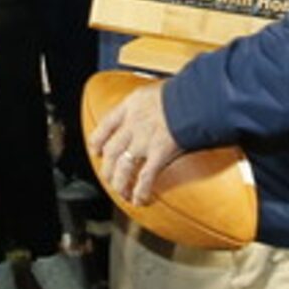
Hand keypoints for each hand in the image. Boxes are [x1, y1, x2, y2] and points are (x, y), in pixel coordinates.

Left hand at [86, 82, 184, 205]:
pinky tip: (140, 200)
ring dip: (119, 183)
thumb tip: (158, 101)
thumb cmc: (182, 90)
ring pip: (122, 168)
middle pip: (111, 150)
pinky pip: (145, 177)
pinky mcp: (159, 154)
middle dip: (107, 168)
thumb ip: (151, 99)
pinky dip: (140, 191)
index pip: (106, 125)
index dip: (97, 140)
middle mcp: (132, 124)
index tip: (96, 150)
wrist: (192, 97)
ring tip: (121, 193)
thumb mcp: (157, 88)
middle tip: (108, 177)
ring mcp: (144, 141)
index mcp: (130, 106)